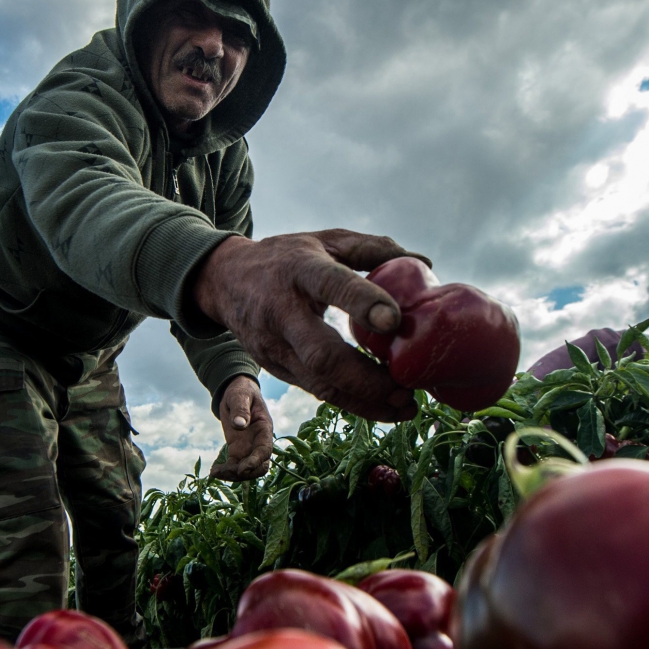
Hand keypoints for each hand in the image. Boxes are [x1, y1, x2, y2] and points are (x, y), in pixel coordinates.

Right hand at [191, 230, 431, 421]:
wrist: (225, 282)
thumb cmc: (286, 258)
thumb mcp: (324, 241)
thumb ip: (372, 248)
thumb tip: (423, 262)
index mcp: (299, 270)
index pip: (330, 285)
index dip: (361, 302)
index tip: (394, 321)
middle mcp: (283, 312)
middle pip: (322, 354)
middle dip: (368, 379)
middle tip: (408, 389)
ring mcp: (276, 346)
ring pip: (321, 385)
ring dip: (366, 402)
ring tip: (405, 407)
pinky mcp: (276, 368)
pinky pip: (318, 392)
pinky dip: (353, 404)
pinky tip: (384, 407)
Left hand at [210, 376, 273, 480]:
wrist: (236, 391)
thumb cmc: (241, 391)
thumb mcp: (239, 396)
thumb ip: (241, 410)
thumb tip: (239, 425)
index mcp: (264, 428)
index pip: (265, 450)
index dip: (256, 462)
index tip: (243, 469)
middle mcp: (260, 441)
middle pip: (260, 466)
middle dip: (245, 473)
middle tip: (226, 472)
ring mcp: (249, 447)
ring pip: (248, 470)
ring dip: (234, 475)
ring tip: (215, 472)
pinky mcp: (238, 450)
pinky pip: (235, 466)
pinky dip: (226, 471)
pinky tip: (213, 472)